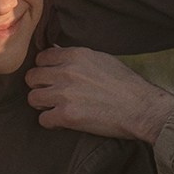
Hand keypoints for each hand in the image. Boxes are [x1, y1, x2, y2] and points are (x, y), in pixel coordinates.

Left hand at [25, 47, 173, 143]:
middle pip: (32, 77)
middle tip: (50, 94)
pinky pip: (43, 119)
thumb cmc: (127, 85)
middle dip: (39, 86)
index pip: (42, 57)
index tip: (50, 77)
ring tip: (55, 108)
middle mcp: (66, 72)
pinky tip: (61, 121)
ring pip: (33, 98)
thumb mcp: (102, 59)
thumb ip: (77, 57)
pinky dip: (51, 122)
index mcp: (76, 55)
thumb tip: (57, 52)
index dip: (44, 68)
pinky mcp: (66, 115)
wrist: (142, 108)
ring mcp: (64, 94)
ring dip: (43, 104)